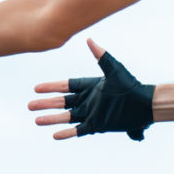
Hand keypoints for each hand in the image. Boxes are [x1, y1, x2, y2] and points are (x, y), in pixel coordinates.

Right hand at [29, 39, 154, 140]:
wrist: (144, 105)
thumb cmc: (131, 85)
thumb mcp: (114, 69)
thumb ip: (100, 55)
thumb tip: (89, 39)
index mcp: (90, 86)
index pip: (66, 86)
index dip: (51, 87)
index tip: (37, 88)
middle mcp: (89, 100)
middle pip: (62, 102)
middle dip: (46, 104)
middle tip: (29, 105)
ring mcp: (92, 113)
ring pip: (66, 117)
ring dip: (51, 119)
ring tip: (36, 120)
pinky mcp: (97, 125)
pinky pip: (78, 130)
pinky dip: (67, 133)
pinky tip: (54, 135)